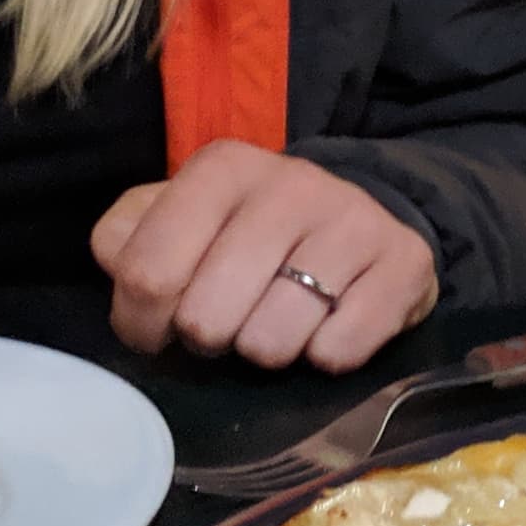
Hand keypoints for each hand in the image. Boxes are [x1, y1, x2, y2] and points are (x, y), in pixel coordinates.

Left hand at [92, 141, 435, 370]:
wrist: (362, 220)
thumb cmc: (251, 231)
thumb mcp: (183, 216)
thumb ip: (129, 236)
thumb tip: (121, 266)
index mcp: (222, 168)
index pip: (145, 273)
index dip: (141, 323)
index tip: (159, 328)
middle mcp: (291, 182)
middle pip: (205, 318)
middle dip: (208, 340)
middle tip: (227, 324)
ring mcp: (352, 220)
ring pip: (271, 343)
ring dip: (265, 352)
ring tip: (276, 323)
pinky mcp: (404, 262)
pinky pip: (337, 352)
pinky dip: (324, 357)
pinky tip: (327, 327)